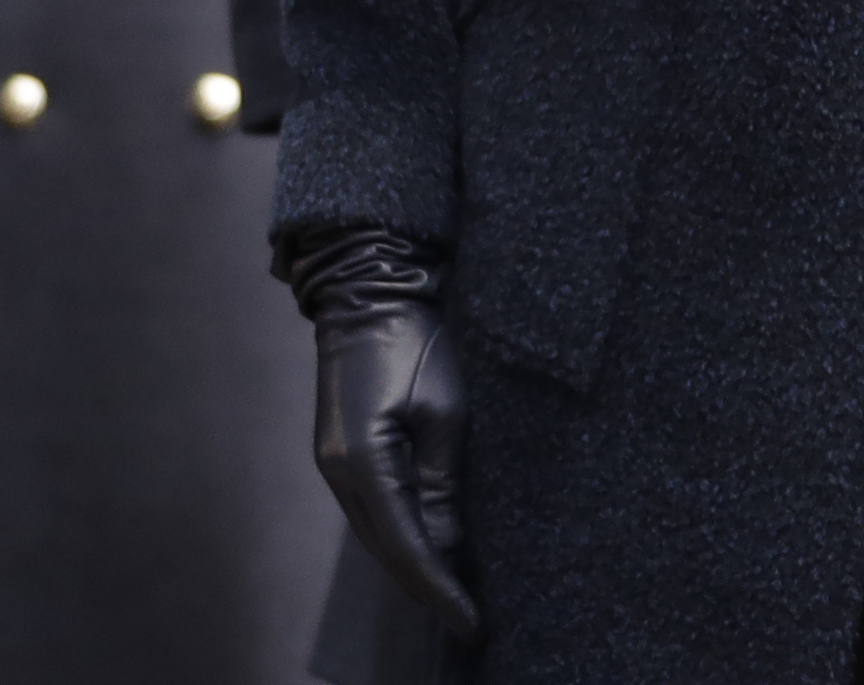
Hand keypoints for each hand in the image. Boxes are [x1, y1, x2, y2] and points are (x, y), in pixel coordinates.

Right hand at [284, 226, 480, 643]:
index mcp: (363, 463)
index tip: (471, 622)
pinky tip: (431, 550)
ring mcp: (338, 464)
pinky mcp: (346, 453)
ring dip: (413, 566)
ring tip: (454, 599)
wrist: (373, 294)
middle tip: (467, 623)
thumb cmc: (418, 341)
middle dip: (426, 589)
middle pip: (386, 550)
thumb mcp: (446, 411)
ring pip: (378, 534)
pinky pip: (376, 510)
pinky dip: (403, 535)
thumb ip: (444, 481)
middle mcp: (341, 473)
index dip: (439, 588)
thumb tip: (449, 544)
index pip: (406, 546)